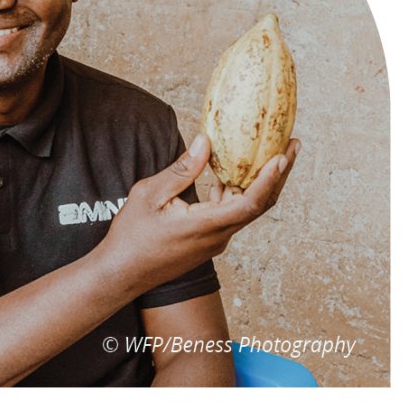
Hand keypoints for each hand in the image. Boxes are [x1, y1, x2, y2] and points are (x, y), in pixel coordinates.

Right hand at [95, 134, 301, 291]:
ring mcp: (215, 241)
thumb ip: (182, 170)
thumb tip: (206, 141)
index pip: (250, 202)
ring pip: (247, 209)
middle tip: (293, 146)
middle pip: (259, 204)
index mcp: (206, 226)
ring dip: (260, 183)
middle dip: (279, 174)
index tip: (283, 155)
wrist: (122, 273)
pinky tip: (228, 175)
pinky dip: (237, 193)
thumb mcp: (150, 194)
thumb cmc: (131, 236)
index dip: (269, 178)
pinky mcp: (208, 241)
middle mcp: (218, 236)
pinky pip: (231, 214)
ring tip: (271, 154)